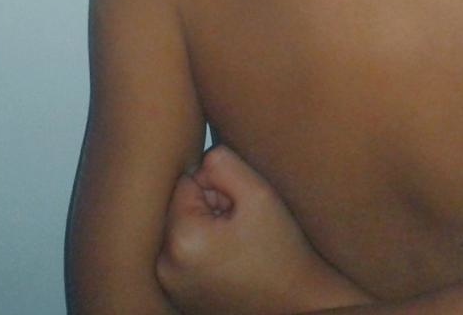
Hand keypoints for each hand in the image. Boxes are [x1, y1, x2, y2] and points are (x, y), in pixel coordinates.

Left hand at [156, 145, 371, 314]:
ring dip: (206, 229)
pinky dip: (203, 253)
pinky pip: (183, 256)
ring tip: (237, 245)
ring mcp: (169, 286)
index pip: (187, 181)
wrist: (296, 304)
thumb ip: (224, 163)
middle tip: (241, 227)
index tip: (239, 207)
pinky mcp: (178, 297)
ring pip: (182, 230)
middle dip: (209, 207)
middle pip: (180, 207)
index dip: (217, 186)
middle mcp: (165, 267)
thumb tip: (202, 162)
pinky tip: (231, 262)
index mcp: (182, 239)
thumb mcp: (259, 193)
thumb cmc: (281, 251)